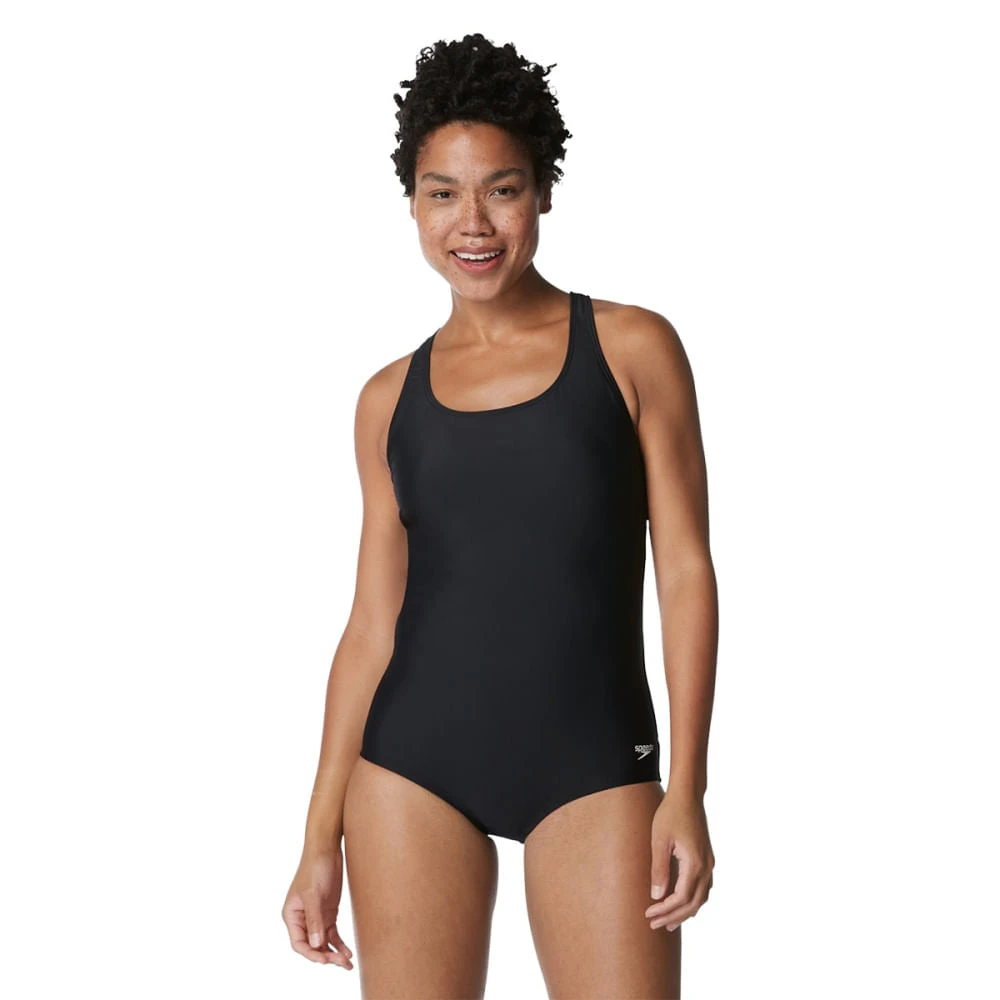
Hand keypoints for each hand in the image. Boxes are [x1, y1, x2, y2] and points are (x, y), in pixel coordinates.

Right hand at [281, 844, 354, 968]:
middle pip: (312, 945)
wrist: (327, 849)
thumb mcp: (313, 894)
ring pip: (323, 942)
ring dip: (334, 953)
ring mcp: (316, 916)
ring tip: (347, 964)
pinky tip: (347, 952)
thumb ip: (314, 919)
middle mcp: (302, 919)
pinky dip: (339, 943)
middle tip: (341, 962)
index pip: (299, 943)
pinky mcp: (328, 912)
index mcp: (292, 915)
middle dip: (326, 956)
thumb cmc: (314, 867)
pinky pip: (332, 933)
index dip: (311, 954)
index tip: (325, 959)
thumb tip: (316, 945)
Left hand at [645, 788, 714, 931]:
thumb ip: (659, 869)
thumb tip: (657, 896)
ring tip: (668, 921)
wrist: (688, 795)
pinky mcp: (707, 858)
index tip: (649, 914)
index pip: (681, 898)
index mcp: (695, 863)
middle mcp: (706, 866)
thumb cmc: (670, 814)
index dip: (665, 910)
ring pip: (702, 898)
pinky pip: (705, 887)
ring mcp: (709, 862)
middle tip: (655, 925)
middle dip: (674, 916)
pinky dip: (694, 900)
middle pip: (693, 903)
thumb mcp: (659, 840)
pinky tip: (682, 902)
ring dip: (685, 911)